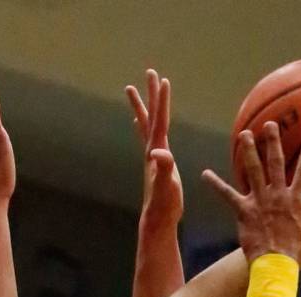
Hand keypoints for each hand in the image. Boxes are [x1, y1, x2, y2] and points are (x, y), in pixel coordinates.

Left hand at [126, 70, 182, 225]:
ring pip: (146, 126)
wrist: (156, 220)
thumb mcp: (167, 186)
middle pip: (151, 117)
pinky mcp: (155, 166)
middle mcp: (152, 151)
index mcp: (157, 152)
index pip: (160, 121)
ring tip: (134, 91)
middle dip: (151, 95)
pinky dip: (145, 129)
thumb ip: (164, 169)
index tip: (163, 80)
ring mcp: (152, 158)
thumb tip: (158, 153)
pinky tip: (141, 126)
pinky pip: (149, 140)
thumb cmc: (164, 205)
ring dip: (143, 108)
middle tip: (150, 73)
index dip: (162, 101)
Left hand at [203, 121, 300, 264]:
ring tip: (244, 135)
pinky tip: (205, 174)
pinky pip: (227, 195)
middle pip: (275, 163)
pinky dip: (216, 184)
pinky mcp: (244, 211)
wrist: (275, 263)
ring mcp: (259, 201)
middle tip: (270, 124)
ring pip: (253, 170)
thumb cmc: (295, 251)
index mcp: (295, 200)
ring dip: (249, 151)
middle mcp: (277, 195)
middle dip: (273, 142)